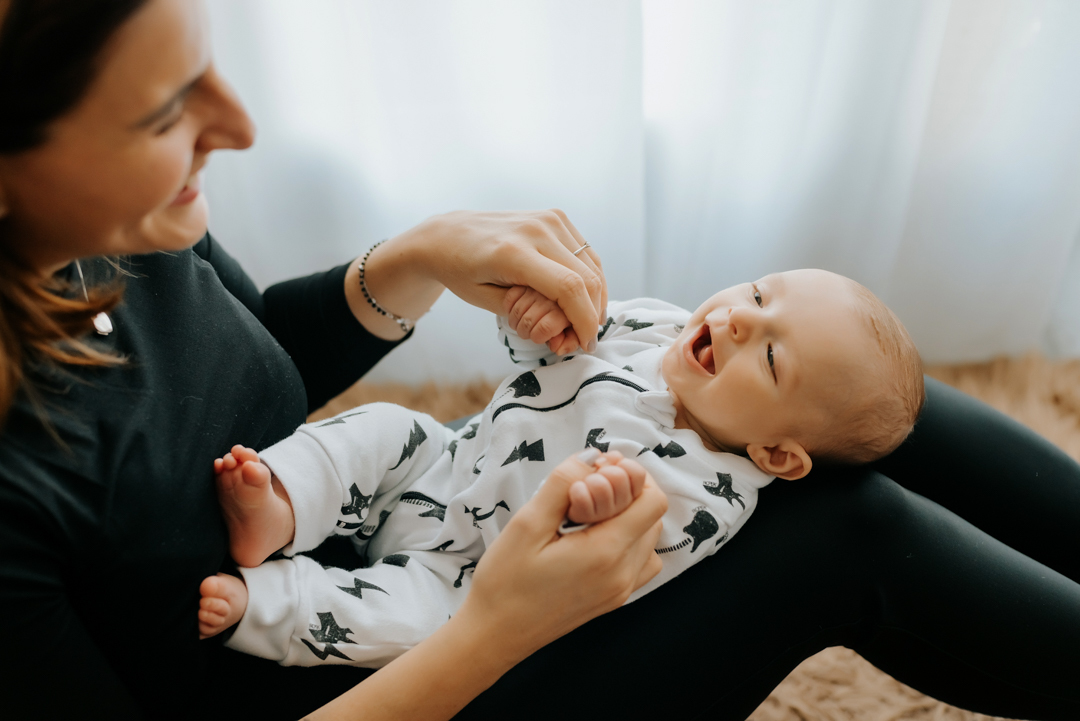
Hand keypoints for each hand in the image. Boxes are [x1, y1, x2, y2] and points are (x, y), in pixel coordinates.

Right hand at [305, 451, 664, 720]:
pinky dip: (627, 540)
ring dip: (628, 515)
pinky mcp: (614, 599)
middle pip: (653, 516)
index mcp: (606, 554)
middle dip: (628, 492)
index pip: (652, 501)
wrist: (495, 635)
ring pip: (649, 537)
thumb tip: (591, 458)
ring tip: (588, 512)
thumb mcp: (527, 523)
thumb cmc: (505, 581)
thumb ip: (563, 484)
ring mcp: (622, 590)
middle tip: (588, 488)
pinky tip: (594, 537)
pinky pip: (640, 560)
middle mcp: (623, 574)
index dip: (630, 476)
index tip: (597, 472)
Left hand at [397, 210, 606, 351]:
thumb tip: (566, 324)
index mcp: (514, 252)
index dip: (584, 320)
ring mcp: (549, 219)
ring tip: (588, 322)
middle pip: (587, 278)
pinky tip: (585, 299)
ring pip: (592, 265)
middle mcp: (536, 230)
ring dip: (597, 297)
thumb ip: (525, 311)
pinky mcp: (555, 216)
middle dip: (593, 314)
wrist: (448, 234)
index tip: (585, 344)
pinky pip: (585, 252)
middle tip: (588, 339)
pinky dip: (591, 277)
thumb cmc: (460, 271)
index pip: (568, 288)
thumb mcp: (484, 300)